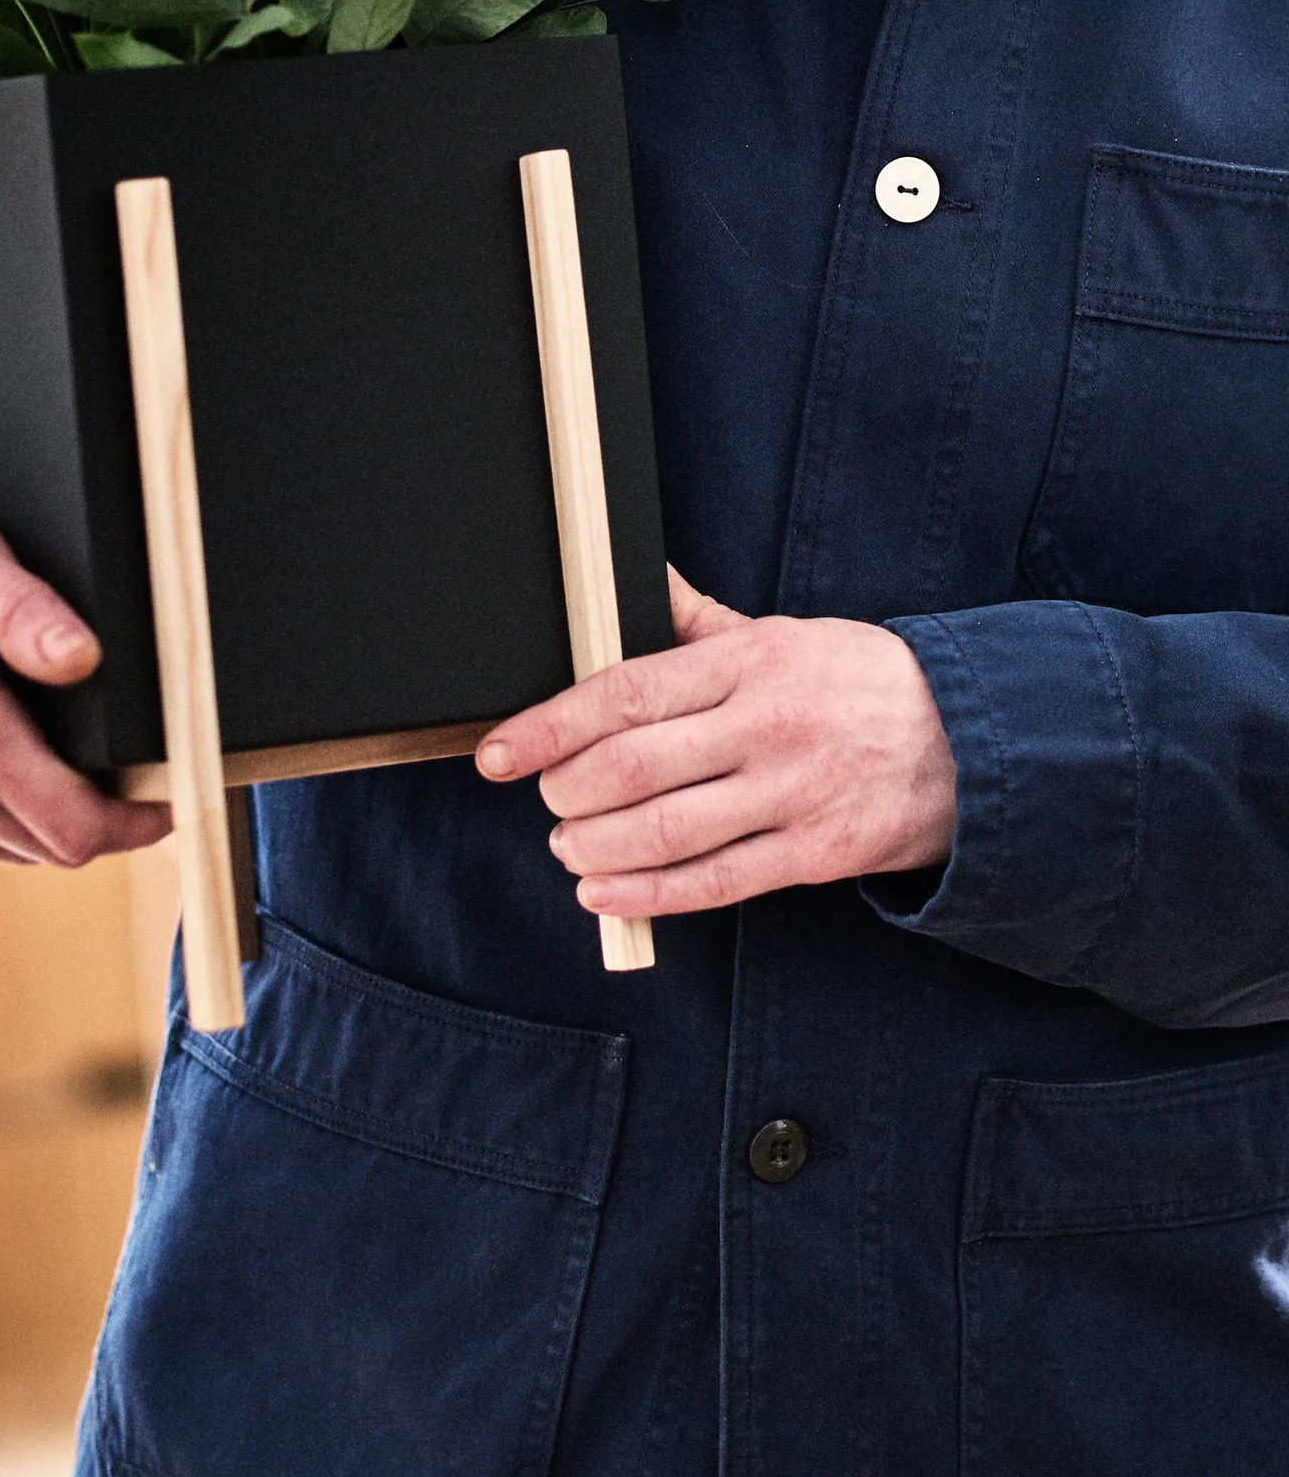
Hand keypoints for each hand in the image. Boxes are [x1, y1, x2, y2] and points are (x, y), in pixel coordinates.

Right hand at [0, 508, 169, 867]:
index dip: (137, 823)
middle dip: (99, 815)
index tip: (168, 798)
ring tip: (44, 749)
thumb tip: (86, 661)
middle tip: (121, 766)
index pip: (77, 829)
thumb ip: (27, 607)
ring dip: (44, 817)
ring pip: (11, 852)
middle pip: (53, 848)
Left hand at [475, 568, 955, 926]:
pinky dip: (647, 895)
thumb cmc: (861, 683)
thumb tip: (631, 581)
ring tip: (569, 847)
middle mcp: (767, 725)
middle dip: (566, 791)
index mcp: (751, 661)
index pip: (625, 692)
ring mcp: (793, 793)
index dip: (549, 727)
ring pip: (665, 831)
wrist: (976, 741)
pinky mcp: (817, 854)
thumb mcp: (783, 633)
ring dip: (595, 847)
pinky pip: (715, 882)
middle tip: (544, 798)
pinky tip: (603, 894)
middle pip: (632, 767)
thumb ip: (697, 621)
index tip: (499, 751)